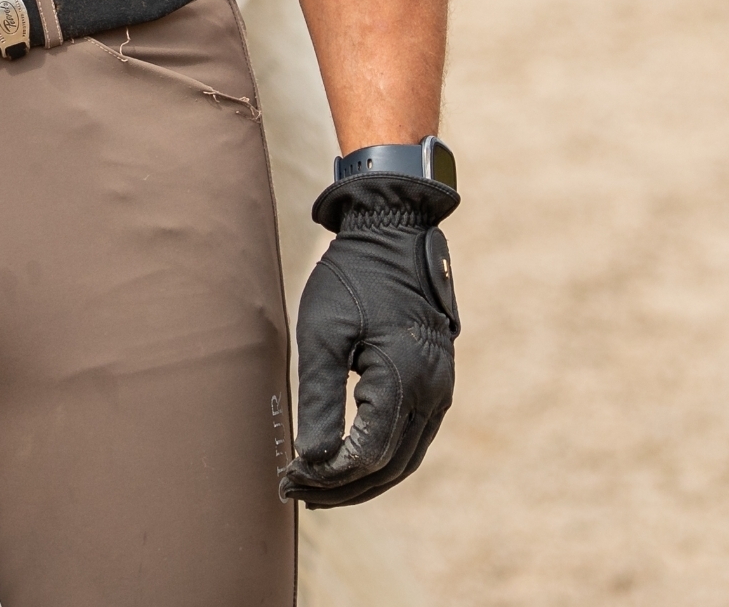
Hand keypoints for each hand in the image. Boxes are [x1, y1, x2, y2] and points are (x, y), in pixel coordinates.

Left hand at [278, 175, 457, 507]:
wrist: (394, 237)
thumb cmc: (352, 279)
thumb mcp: (323, 333)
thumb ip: (319, 398)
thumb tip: (312, 460)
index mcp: (403, 378)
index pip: (367, 455)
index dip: (326, 476)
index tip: (288, 476)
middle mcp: (432, 393)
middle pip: (388, 468)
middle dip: (341, 488)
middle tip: (294, 491)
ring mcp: (440, 391)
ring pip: (404, 461)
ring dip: (362, 481)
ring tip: (317, 489)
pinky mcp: (437, 386)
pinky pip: (413, 441)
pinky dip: (382, 461)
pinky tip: (348, 463)